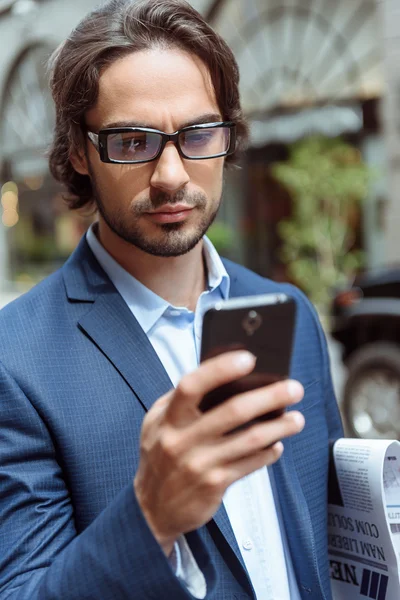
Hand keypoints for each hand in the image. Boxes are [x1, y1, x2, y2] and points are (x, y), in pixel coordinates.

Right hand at [133, 351, 304, 555]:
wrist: (152, 510)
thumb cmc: (161, 456)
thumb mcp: (158, 424)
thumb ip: (181, 400)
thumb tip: (219, 373)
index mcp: (168, 418)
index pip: (192, 385)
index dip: (220, 369)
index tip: (249, 358)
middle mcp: (182, 440)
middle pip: (232, 411)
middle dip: (269, 396)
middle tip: (294, 388)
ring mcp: (199, 464)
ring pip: (250, 439)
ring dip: (279, 427)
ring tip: (297, 418)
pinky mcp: (214, 485)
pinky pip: (251, 464)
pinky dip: (269, 452)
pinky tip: (278, 444)